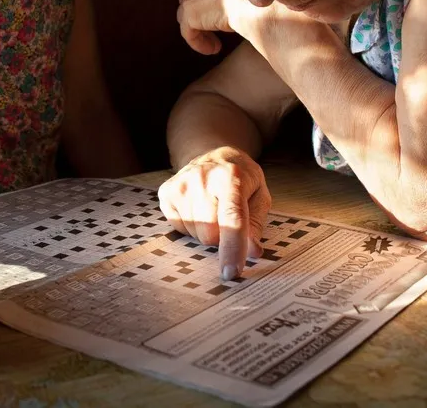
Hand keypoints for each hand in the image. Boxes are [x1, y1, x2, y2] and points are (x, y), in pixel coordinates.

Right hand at [159, 147, 271, 279]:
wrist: (213, 153)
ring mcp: (181, 184)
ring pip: (195, 235)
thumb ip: (256, 225)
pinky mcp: (167, 192)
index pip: (231, 218)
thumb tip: (252, 252)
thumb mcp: (259, 196)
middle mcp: (203, 178)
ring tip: (212, 208)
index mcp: (232, 177)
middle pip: (210, 235)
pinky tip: (197, 207)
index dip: (232, 247)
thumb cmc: (241, 179)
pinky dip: (192, 225)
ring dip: (207, 231)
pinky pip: (180, 230)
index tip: (231, 272)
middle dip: (221, 237)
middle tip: (227, 218)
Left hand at [177, 0, 269, 54]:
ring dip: (201, 30)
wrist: (257, 3)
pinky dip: (199, 42)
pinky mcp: (190, 13)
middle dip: (203, 13)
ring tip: (217, 44)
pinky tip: (214, 49)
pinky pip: (188, 31)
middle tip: (219, 28)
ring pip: (188, 14)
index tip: (225, 12)